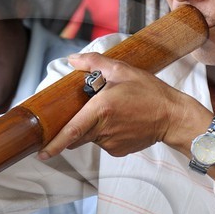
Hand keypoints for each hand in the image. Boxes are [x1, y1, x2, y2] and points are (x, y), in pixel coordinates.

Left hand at [40, 53, 210, 159]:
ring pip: (90, 137)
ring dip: (93, 126)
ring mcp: (110, 143)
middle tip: (95, 108)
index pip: (71, 131)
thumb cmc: (150, 92)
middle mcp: (103, 130)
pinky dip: (105, 133)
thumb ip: (94, 63)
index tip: (41, 153)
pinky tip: (121, 122)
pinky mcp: (117, 151)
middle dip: (77, 123)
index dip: (54, 144)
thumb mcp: (123, 70)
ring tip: (115, 112)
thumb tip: (72, 60)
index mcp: (101, 109)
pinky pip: (102, 142)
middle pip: (77, 133)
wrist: (173, 116)